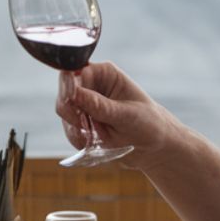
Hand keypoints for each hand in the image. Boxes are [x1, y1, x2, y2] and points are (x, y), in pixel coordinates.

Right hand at [55, 61, 182, 170]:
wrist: (155, 148)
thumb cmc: (148, 124)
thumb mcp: (126, 115)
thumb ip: (100, 105)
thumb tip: (75, 94)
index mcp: (104, 73)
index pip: (75, 72)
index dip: (69, 87)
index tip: (71, 103)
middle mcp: (92, 85)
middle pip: (64, 92)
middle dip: (71, 112)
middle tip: (84, 126)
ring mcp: (85, 104)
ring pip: (64, 113)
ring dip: (75, 128)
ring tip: (96, 137)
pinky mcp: (83, 122)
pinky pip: (69, 129)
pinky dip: (78, 139)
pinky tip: (94, 143)